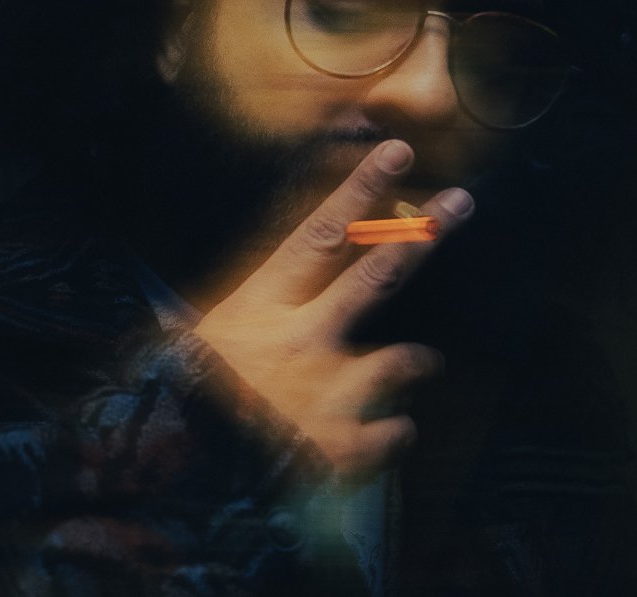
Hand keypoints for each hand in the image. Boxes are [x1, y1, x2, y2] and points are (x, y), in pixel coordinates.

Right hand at [191, 139, 471, 482]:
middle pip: (378, 273)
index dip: (361, 191)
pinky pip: (398, 431)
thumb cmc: (174, 411)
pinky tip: (385, 437)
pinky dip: (394, 434)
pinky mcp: (347, 447)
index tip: (399, 152)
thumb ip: (223, 326)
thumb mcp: (188, 352)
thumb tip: (193, 312)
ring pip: (404, 358)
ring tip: (426, 364)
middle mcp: (302, 340)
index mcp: (259, 311)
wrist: (175, 484)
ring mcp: (330, 392)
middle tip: (462, 202)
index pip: (319, 235)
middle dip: (425, 233)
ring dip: (418, 362)